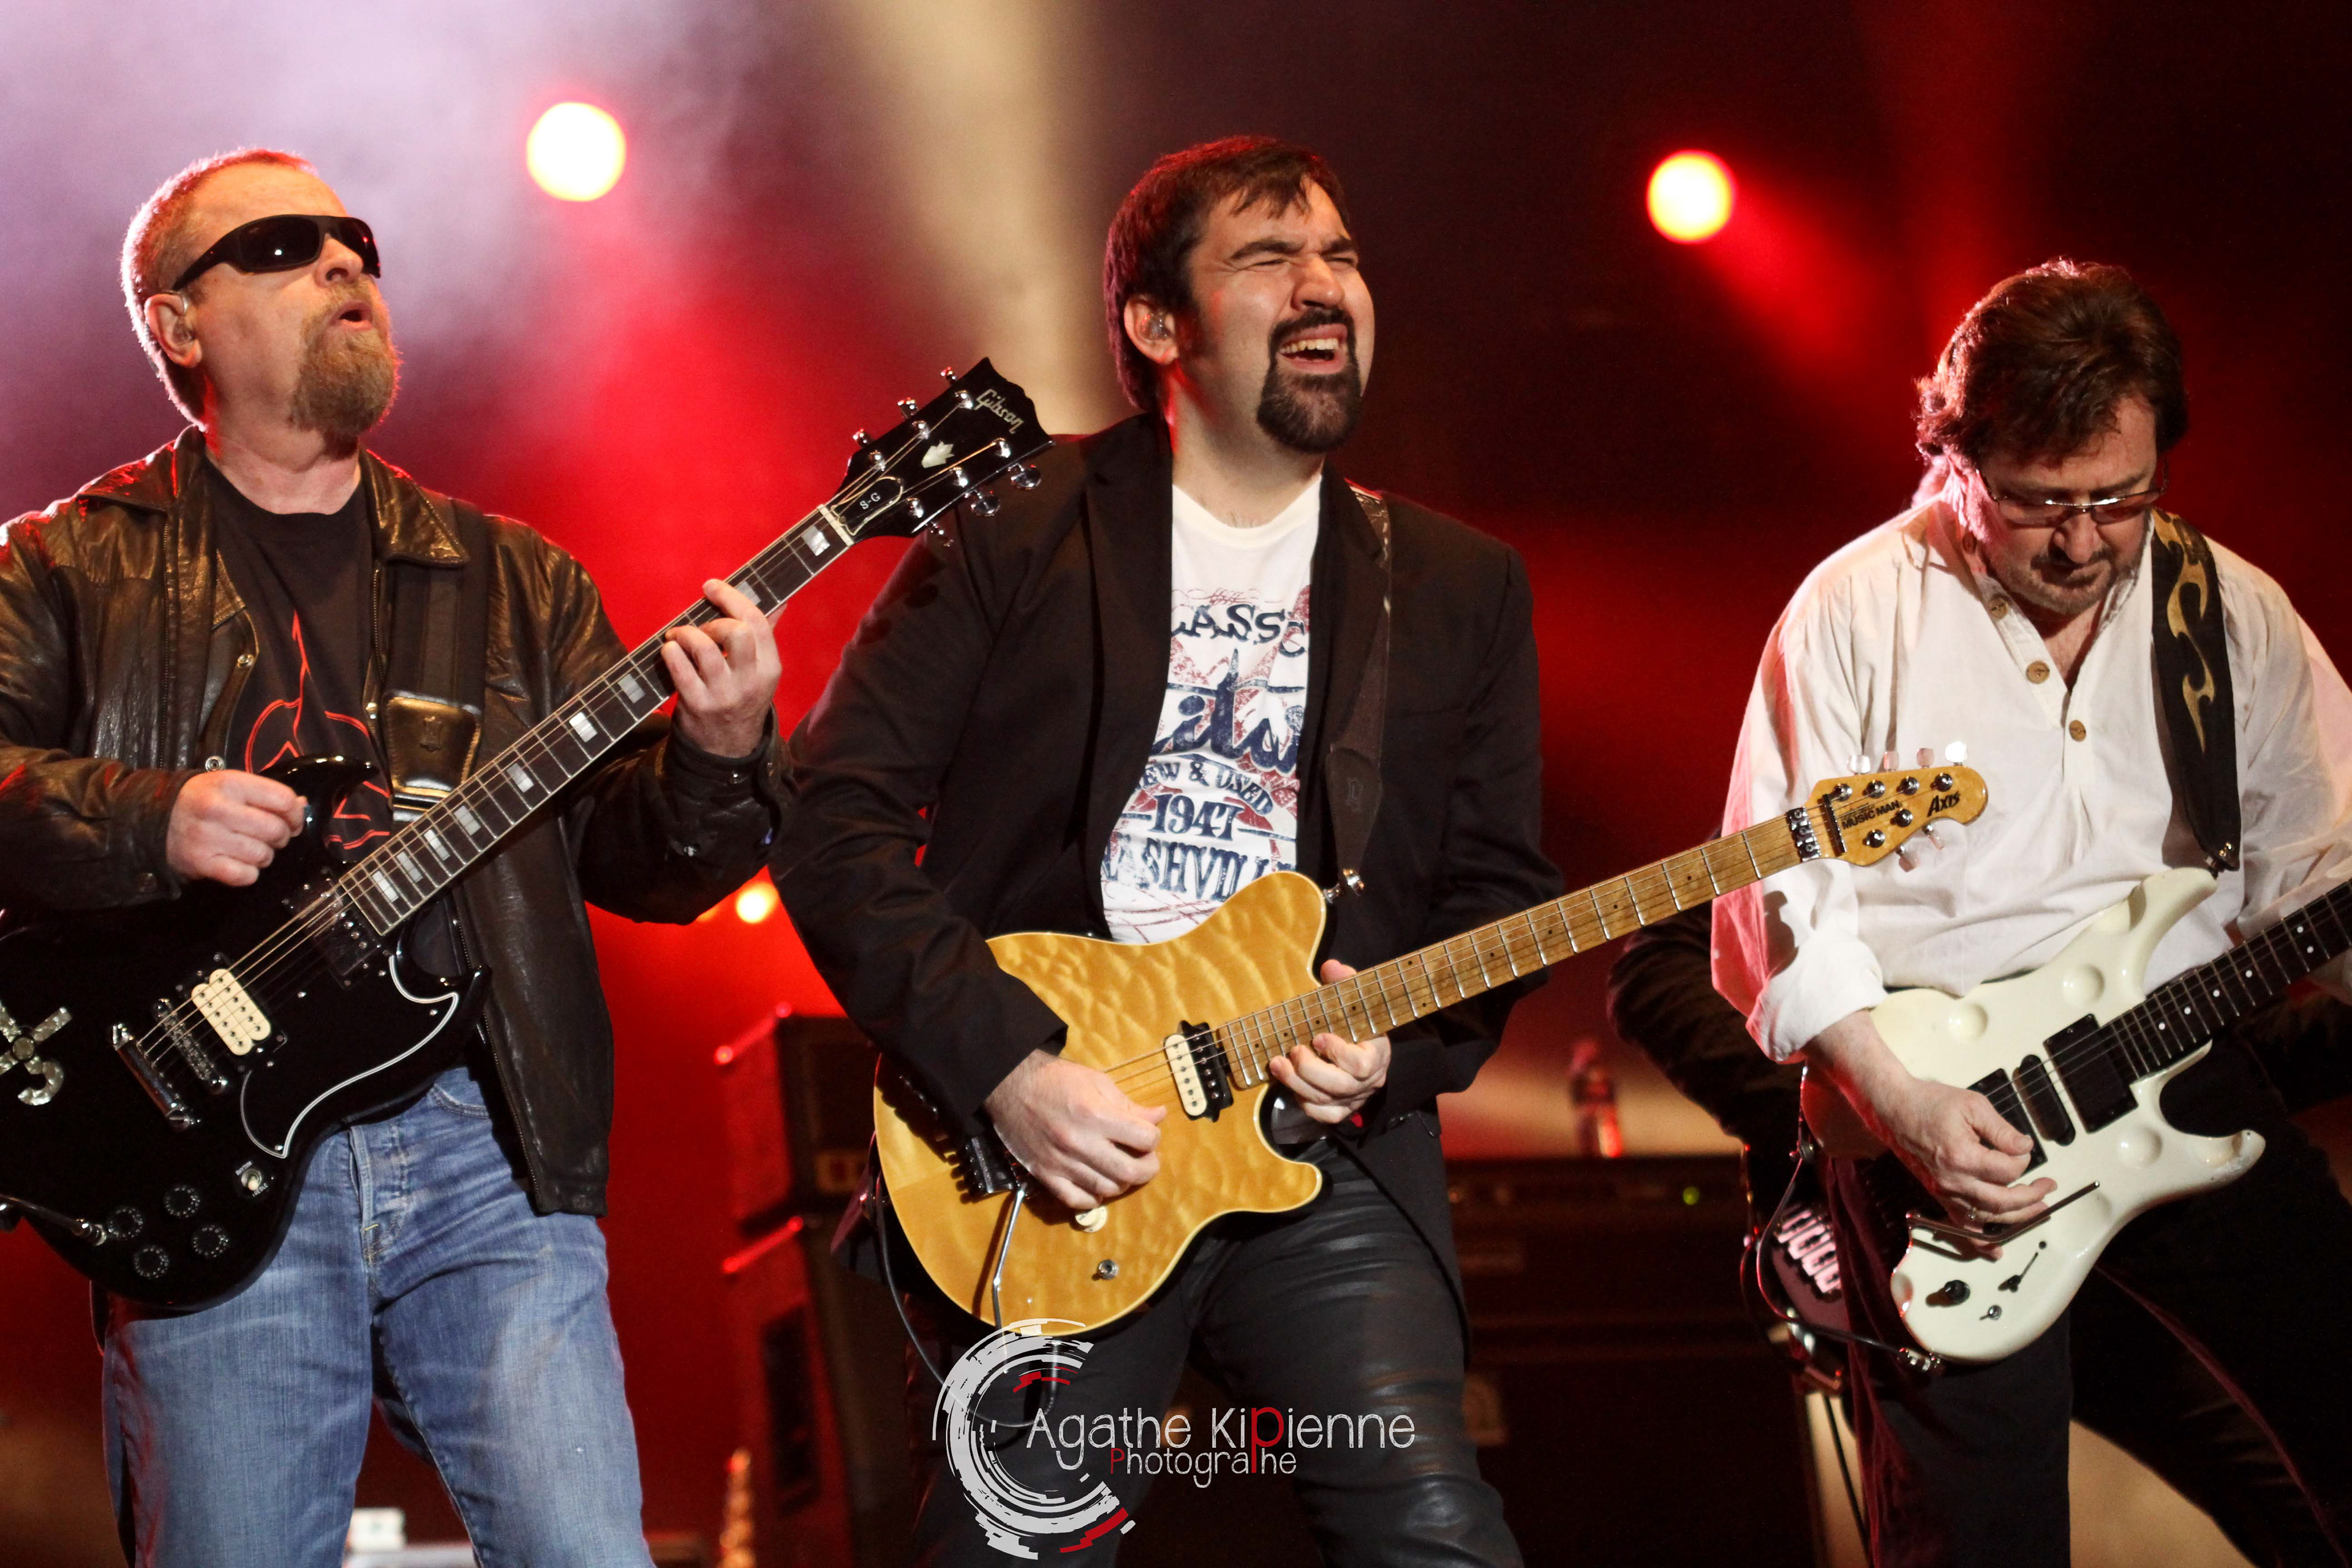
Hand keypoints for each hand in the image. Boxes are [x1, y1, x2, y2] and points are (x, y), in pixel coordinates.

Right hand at [166, 770, 305, 886]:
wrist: (153, 818)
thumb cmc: (200, 800)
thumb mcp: (229, 785)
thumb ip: (265, 794)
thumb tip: (301, 805)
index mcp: (230, 783)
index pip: (282, 799)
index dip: (295, 814)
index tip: (291, 821)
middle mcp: (218, 809)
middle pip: (275, 830)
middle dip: (280, 837)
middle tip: (269, 837)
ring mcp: (208, 837)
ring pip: (263, 855)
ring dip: (263, 856)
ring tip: (250, 849)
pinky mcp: (201, 863)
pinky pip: (244, 876)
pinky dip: (247, 874)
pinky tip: (238, 863)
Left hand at [663, 579, 781, 758]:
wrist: (728, 748)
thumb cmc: (742, 698)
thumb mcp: (761, 671)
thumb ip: (765, 635)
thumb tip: (779, 601)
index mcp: (770, 667)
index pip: (756, 622)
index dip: (731, 598)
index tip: (711, 587)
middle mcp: (750, 681)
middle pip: (737, 633)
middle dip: (713, 621)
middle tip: (701, 628)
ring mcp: (724, 695)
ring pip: (705, 649)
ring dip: (686, 634)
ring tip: (679, 637)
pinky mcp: (698, 706)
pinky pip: (681, 670)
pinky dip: (671, 653)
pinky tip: (669, 651)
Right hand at [982, 1049, 1167, 1208]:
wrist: (1010, 1086)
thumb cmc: (1057, 1079)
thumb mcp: (1097, 1081)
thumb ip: (1128, 1103)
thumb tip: (1158, 1117)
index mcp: (1096, 1115)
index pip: (1145, 1139)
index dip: (1153, 1137)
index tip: (1148, 1134)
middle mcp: (1081, 1143)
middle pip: (1130, 1172)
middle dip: (1148, 1168)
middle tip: (1145, 1159)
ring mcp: (1062, 1163)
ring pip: (1106, 1189)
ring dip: (1122, 1182)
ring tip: (1121, 1168)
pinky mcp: (1045, 1175)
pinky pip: (1076, 1201)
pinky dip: (1093, 1198)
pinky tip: (1097, 1185)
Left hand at [1266, 959, 1391, 1123]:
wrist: (1369, 1048)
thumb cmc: (1358, 1022)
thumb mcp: (1356, 1000)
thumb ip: (1345, 983)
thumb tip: (1329, 966)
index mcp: (1376, 1054)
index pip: (1361, 1063)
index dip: (1338, 1053)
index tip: (1318, 1037)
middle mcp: (1368, 1081)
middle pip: (1340, 1086)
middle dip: (1310, 1070)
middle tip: (1292, 1051)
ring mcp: (1355, 1098)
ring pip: (1326, 1101)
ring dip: (1296, 1083)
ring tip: (1277, 1063)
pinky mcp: (1343, 1110)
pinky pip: (1323, 1115)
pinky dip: (1304, 1102)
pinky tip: (1292, 1085)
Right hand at [1804, 1010, 2053, 1225]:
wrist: (1893, 1109)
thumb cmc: (1930, 1102)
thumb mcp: (1972, 1105)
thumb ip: (2002, 1130)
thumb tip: (2025, 1147)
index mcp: (1962, 1156)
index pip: (2009, 1169)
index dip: (2024, 1157)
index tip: (2022, 1146)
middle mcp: (1953, 1181)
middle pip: (2003, 1202)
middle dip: (2032, 1197)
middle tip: (2048, 1187)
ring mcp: (1944, 1191)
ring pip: (1987, 1218)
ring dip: (2017, 1218)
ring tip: (2038, 1209)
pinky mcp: (1938, 1195)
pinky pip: (1961, 1226)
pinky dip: (1980, 1242)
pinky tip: (1996, 1249)